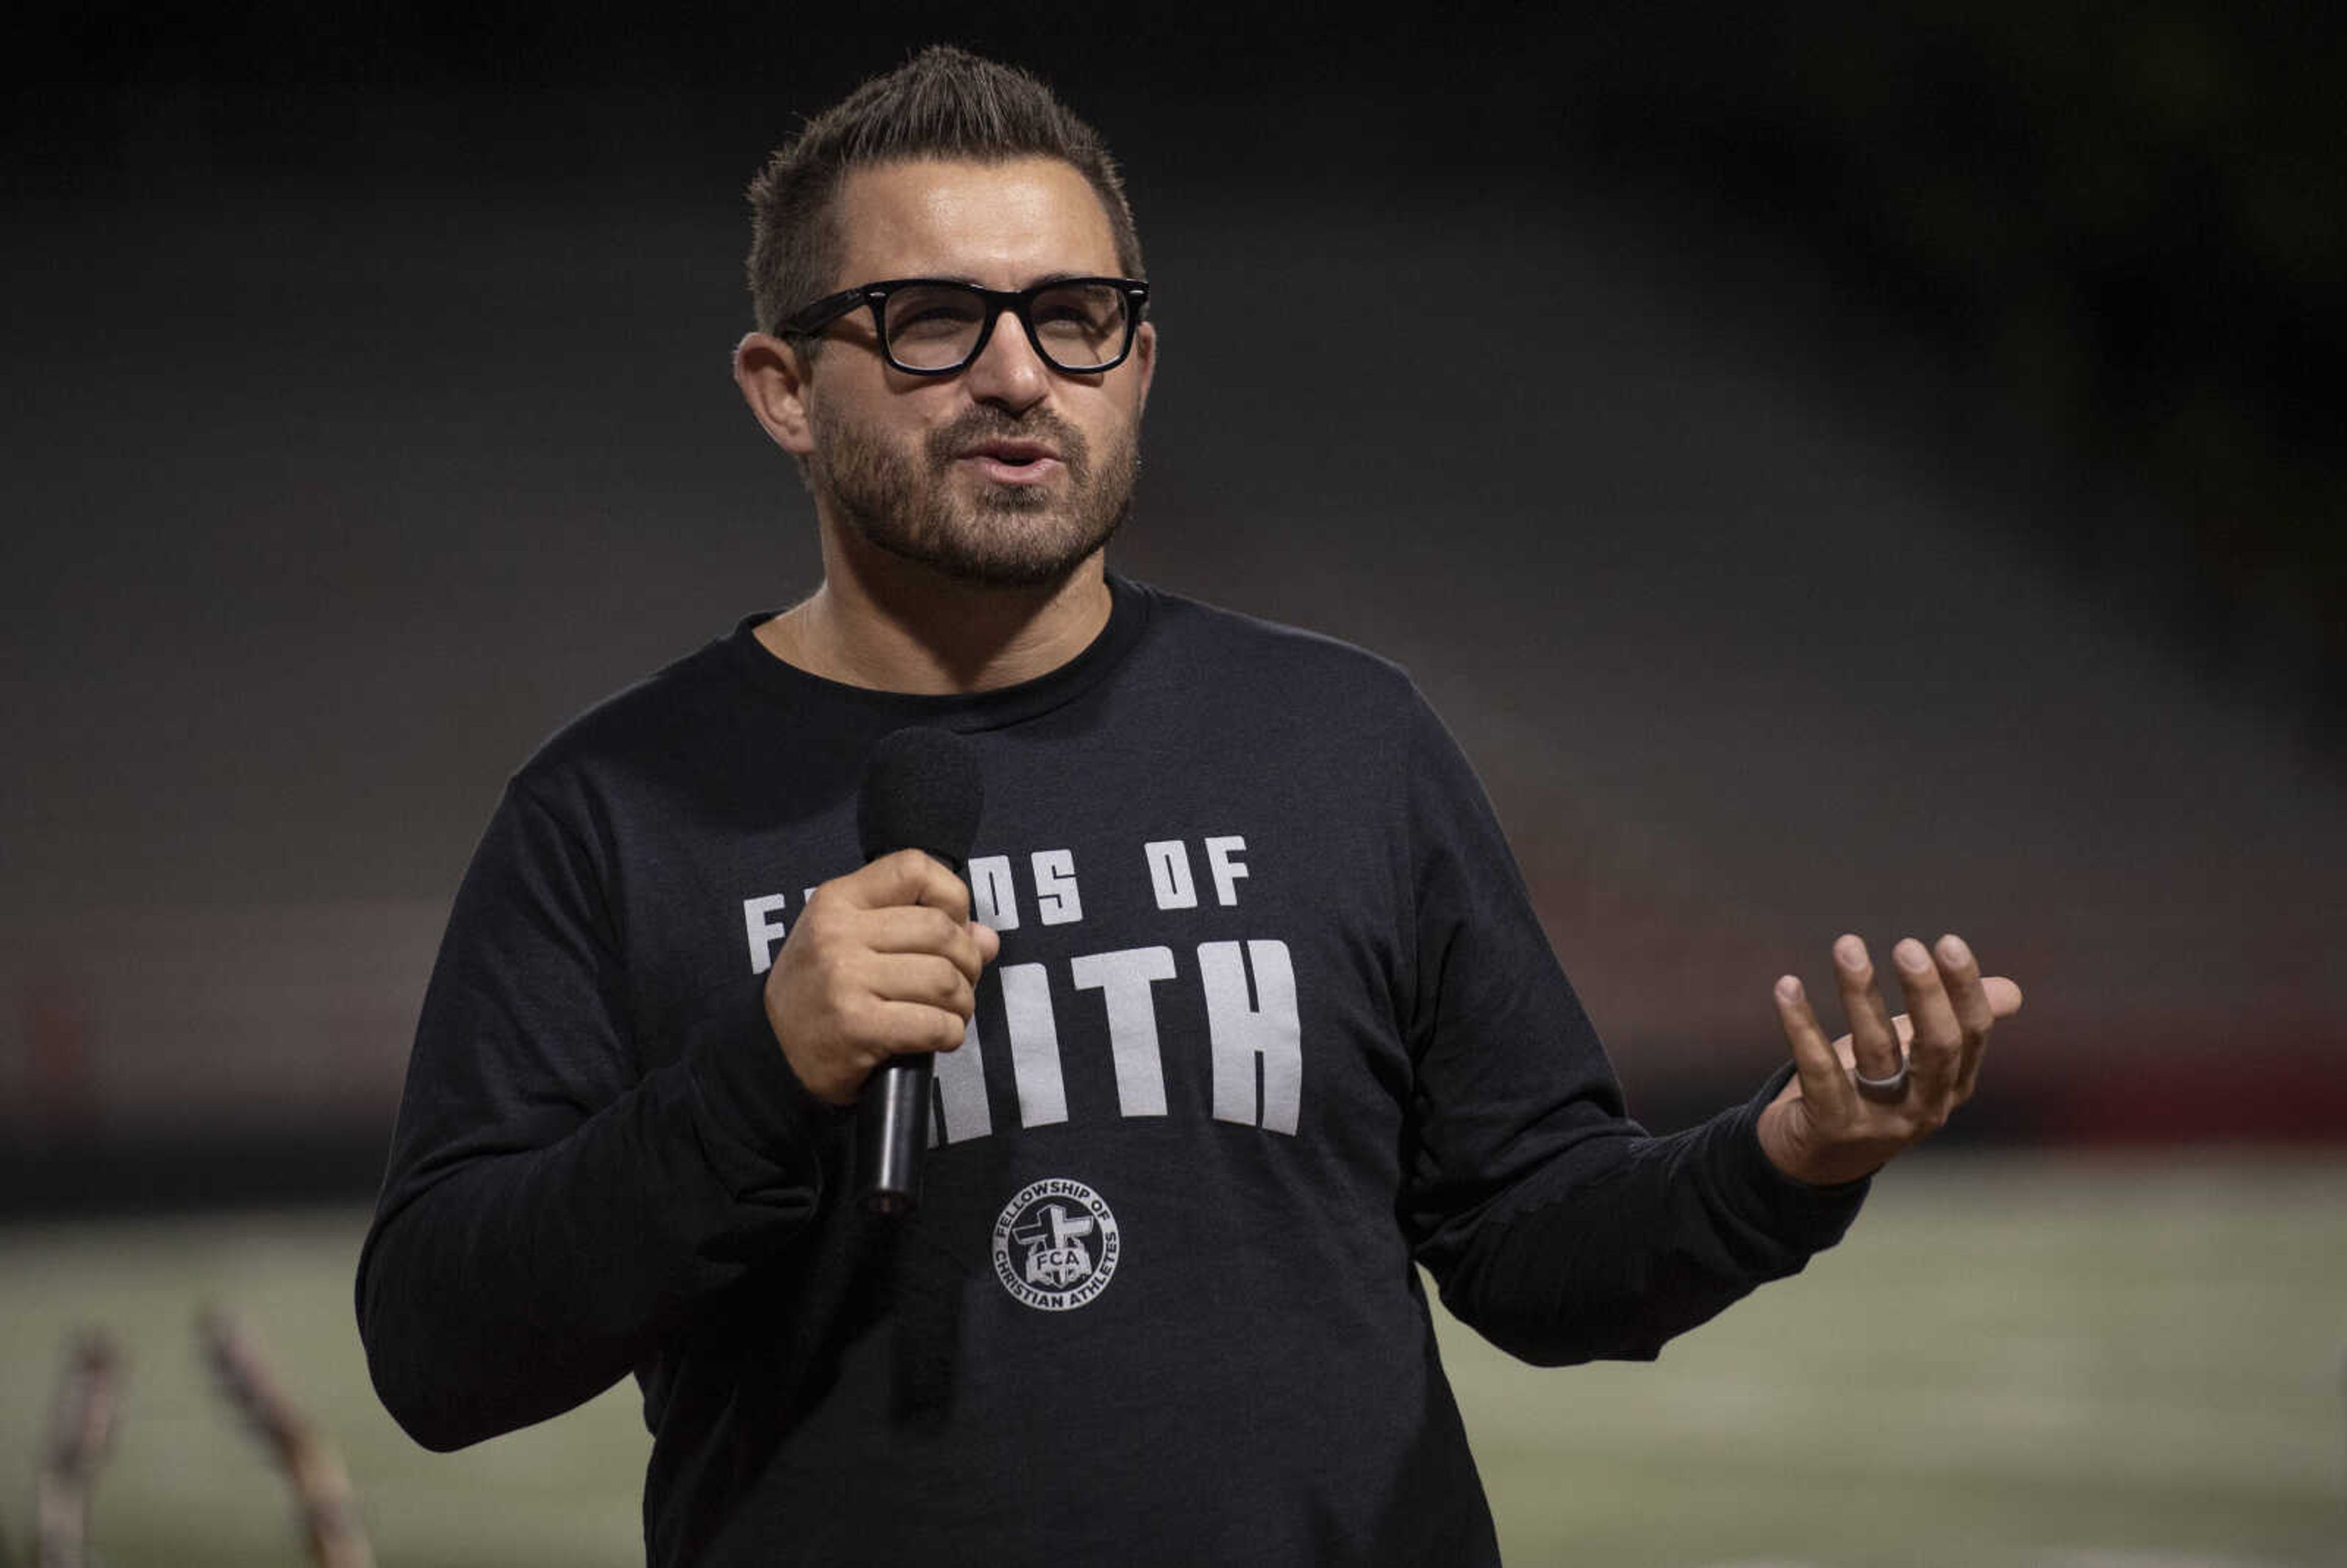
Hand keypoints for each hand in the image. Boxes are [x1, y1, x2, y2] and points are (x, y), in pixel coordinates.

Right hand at [762, 848, 1001, 1106]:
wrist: (771, 1048)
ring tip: (950, 1013)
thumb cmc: (823, 989)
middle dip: (967, 961)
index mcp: (838, 900)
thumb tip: (987, 938)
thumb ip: (920, 927)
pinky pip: (934, 1024)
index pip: (913, 867)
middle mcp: (838, 934)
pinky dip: (950, 1033)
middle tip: (960, 983)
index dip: (952, 896)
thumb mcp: (856, 940)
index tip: (952, 927)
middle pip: (941, 930)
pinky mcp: (856, 1027)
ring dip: (962, 1003)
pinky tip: (938, 1037)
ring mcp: (845, 980)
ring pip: (944, 979)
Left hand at [1756, 932, 2022, 1186]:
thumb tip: (2012, 991)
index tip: (1947, 942)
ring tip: (1847, 947)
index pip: (1971, 1033)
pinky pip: (1818, 1070)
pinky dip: (1801, 1025)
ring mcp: (1881, 1121)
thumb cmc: (1871, 1096)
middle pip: (1937, 1046)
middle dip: (1925, 994)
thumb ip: (1954, 1022)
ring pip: (1876, 1051)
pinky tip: (1787, 986)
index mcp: (1952, 1084)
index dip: (1964, 989)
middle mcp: (1925, 1106)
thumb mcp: (1915, 1059)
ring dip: (1859, 993)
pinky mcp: (1833, 1127)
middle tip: (1907, 946)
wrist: (1812, 1162)